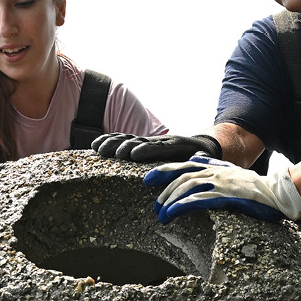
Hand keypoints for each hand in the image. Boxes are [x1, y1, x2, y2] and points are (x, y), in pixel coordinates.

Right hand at [92, 132, 222, 162]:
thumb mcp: (204, 160)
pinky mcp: (142, 143)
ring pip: (128, 139)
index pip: (159, 147)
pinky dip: (110, 140)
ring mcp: (150, 141)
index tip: (135, 155)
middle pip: (139, 142)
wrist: (202, 145)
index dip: (147, 150)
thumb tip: (199, 161)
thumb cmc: (203, 158)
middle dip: (124, 147)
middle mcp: (160, 141)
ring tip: (98, 149)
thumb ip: (199, 160)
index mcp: (176, 147)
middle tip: (111, 154)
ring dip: (113, 143)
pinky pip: (123, 139)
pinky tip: (96, 145)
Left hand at [144, 155, 300, 224]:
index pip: (183, 166)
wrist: (277, 193)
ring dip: (170, 201)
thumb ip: (211, 163)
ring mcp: (219, 183)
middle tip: (155, 206)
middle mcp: (214, 172)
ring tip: (161, 215)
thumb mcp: (230, 170)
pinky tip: (172, 214)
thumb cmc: (255, 186)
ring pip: (186, 188)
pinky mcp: (225, 196)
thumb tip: (195, 157)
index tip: (148, 180)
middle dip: (165, 191)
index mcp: (214, 166)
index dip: (164, 171)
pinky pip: (197, 200)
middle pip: (181, 177)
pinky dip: (181, 206)